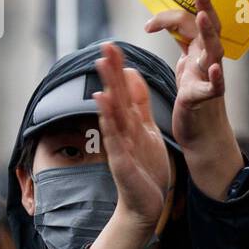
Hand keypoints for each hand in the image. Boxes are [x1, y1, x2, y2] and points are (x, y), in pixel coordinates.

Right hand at [91, 42, 172, 229]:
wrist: (146, 203)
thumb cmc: (145, 167)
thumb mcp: (146, 129)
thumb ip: (139, 104)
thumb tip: (131, 75)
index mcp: (131, 122)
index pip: (123, 90)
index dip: (119, 69)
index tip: (113, 45)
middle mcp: (122, 130)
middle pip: (115, 96)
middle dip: (110, 72)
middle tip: (104, 46)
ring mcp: (119, 144)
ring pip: (112, 113)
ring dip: (106, 89)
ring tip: (101, 67)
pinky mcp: (120, 161)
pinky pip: (114, 138)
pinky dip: (109, 121)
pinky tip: (103, 104)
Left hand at [143, 0, 242, 199]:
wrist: (203, 136)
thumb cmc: (195, 102)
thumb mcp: (187, 68)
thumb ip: (185, 47)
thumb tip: (171, 23)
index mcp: (200, 52)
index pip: (190, 23)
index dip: (169, 17)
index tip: (149, 24)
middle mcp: (208, 61)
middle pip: (209, 28)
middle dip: (205, 7)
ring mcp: (210, 79)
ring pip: (213, 51)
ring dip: (208, 33)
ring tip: (204, 17)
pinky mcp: (206, 99)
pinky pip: (214, 87)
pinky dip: (215, 77)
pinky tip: (215, 68)